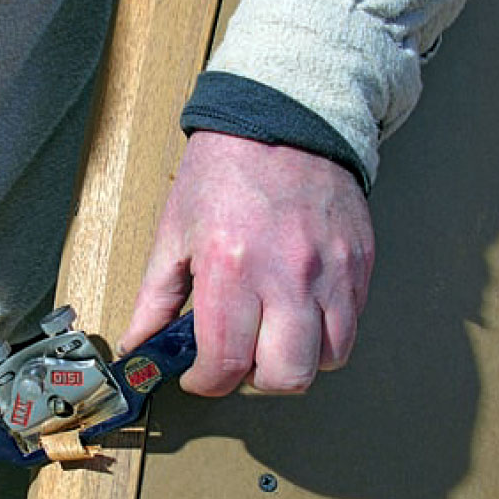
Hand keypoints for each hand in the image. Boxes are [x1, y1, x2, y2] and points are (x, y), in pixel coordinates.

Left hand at [120, 131, 373, 394]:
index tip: (198, 377)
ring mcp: (332, 271)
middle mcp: (288, 275)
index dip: (206, 384)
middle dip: (255, 382)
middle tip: (237, 361)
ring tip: (270, 338)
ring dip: (296, 362)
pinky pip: (352, 326)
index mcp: (231, 267)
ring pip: (329, 360)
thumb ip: (155, 299)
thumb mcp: (174, 232)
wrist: (283, 115)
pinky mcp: (360, 264)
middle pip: (288, 377)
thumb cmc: (225, 170)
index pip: (226, 364)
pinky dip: (325, 335)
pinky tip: (299, 313)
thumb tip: (139, 345)